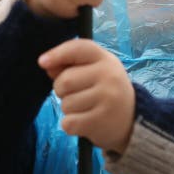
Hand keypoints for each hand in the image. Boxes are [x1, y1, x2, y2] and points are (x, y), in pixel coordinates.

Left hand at [38, 39, 134, 154]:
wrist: (131, 120)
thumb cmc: (105, 90)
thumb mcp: (94, 70)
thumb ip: (70, 64)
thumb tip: (46, 64)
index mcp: (106, 59)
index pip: (78, 48)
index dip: (57, 53)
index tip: (42, 62)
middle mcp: (109, 76)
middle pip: (65, 80)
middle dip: (61, 89)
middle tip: (76, 93)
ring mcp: (107, 100)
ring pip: (65, 104)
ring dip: (68, 109)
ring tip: (85, 108)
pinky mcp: (101, 122)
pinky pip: (68, 123)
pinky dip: (70, 124)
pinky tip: (85, 121)